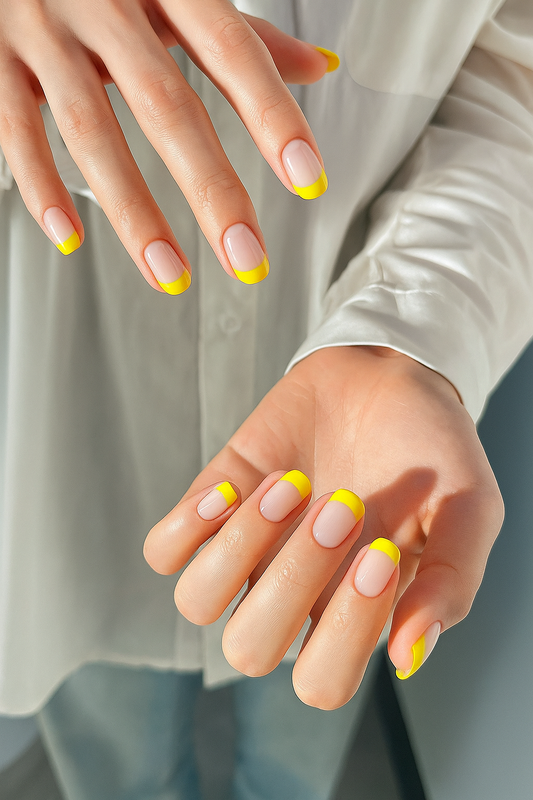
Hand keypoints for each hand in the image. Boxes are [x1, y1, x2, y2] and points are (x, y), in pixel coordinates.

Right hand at [0, 0, 333, 291]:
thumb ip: (241, 32)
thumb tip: (316, 66)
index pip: (230, 49)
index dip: (272, 114)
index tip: (307, 177)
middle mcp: (102, 2)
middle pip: (166, 106)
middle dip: (211, 190)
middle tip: (245, 257)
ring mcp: (42, 30)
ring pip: (90, 130)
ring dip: (134, 213)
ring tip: (171, 274)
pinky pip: (15, 128)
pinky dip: (41, 187)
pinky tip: (72, 237)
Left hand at [144, 346, 503, 707]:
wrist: (388, 378)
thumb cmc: (430, 449)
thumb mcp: (468, 509)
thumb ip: (451, 582)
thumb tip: (408, 656)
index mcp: (352, 614)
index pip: (323, 680)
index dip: (344, 628)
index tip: (382, 547)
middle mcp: (291, 594)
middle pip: (250, 650)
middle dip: (293, 577)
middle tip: (342, 503)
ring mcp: (246, 552)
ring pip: (196, 603)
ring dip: (241, 543)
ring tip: (293, 483)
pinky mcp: (212, 503)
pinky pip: (163, 550)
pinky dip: (188, 525)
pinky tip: (239, 486)